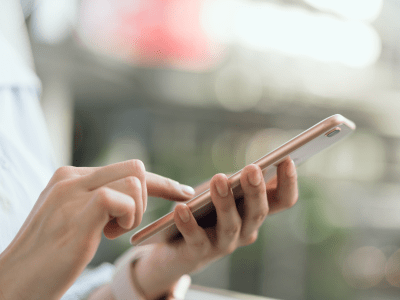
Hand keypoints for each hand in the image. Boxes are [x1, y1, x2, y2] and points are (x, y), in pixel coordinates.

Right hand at [0, 160, 193, 299]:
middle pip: (135, 168)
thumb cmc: (48, 256)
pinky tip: (110, 234)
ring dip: (136, 210)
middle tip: (126, 224)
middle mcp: (72, 178)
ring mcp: (73, 192)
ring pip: (134, 179)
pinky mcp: (78, 213)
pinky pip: (122, 197)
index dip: (160, 182)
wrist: (15, 282)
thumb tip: (130, 195)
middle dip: (148, 197)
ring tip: (112, 231)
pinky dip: (128, 216)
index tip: (183, 192)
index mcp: (71, 177)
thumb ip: (97, 200)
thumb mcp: (73, 218)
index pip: (125, 169)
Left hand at [134, 158, 297, 298]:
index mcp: (255, 213)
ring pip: (230, 226)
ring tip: (218, 179)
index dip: (288, 182)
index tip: (287, 159)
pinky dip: (189, 223)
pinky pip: (196, 239)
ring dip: (225, 202)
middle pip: (258, 212)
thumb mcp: (221, 191)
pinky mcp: (197, 254)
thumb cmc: (203, 211)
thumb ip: (237, 181)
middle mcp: (245, 231)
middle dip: (255, 190)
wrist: (175, 248)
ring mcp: (223, 245)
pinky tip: (181, 208)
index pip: (283, 201)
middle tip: (252, 168)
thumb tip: (256, 165)